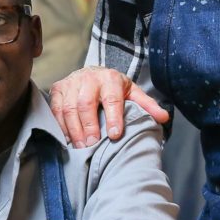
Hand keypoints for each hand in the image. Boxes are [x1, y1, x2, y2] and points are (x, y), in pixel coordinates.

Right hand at [49, 66, 168, 147]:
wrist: (92, 73)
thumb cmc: (113, 88)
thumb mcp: (132, 93)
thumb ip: (147, 105)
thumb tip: (164, 117)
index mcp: (110, 78)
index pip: (112, 98)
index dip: (113, 117)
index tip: (115, 135)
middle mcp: (89, 78)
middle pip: (86, 103)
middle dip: (89, 126)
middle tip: (93, 145)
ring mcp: (71, 82)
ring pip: (68, 107)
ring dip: (74, 129)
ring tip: (80, 147)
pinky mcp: (58, 89)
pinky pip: (55, 109)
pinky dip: (60, 126)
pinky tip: (67, 139)